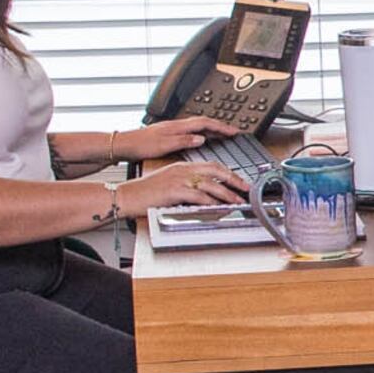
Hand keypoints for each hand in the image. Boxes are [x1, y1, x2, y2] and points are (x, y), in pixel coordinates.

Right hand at [115, 155, 252, 218]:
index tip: (239, 181)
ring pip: (210, 184)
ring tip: (238, 201)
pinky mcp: (174, 190)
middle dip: (234, 180)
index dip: (228, 173)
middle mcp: (183, 169)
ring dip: (227, 194)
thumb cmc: (146, 192)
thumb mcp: (170, 183)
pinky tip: (218, 207)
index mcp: (183, 165)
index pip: (212, 165)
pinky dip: (211, 202)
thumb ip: (188, 185)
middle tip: (246, 189)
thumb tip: (206, 196)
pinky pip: (198, 196)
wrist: (127, 195)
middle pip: (216, 170)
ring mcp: (179, 179)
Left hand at [126, 115, 231, 163]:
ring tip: (222, 136)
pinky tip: (201, 140)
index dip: (221, 126)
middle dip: (220, 127)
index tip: (234, 131)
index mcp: (178, 126)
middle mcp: (176, 125)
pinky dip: (201, 133)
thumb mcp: (165, 145)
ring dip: (212, 130)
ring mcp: (173, 128)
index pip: (205, 122)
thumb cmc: (141, 145)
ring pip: (197, 126)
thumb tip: (202, 138)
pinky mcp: (169, 134)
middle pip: (204, 122)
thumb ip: (185, 141)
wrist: (124, 145)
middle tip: (233, 133)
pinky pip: (191, 131)